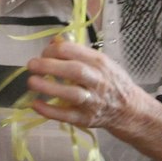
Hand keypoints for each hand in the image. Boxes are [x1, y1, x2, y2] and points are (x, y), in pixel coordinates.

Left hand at [26, 38, 143, 131]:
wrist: (130, 110)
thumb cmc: (111, 81)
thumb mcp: (99, 61)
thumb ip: (77, 52)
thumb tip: (52, 41)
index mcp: (99, 62)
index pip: (73, 51)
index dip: (52, 50)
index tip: (43, 53)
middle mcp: (97, 80)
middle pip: (74, 71)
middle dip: (50, 66)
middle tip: (31, 65)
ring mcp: (92, 101)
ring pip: (71, 94)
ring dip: (49, 88)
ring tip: (31, 82)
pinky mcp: (86, 119)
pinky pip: (67, 116)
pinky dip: (50, 111)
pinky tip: (35, 104)